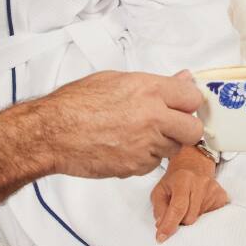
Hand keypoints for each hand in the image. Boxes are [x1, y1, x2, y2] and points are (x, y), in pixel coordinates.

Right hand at [34, 69, 203, 179]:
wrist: (52, 133)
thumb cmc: (75, 104)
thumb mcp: (115, 80)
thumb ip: (154, 83)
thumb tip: (182, 79)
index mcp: (148, 89)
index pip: (193, 97)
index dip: (188, 103)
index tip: (182, 106)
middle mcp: (152, 116)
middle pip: (194, 129)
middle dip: (184, 129)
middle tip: (169, 126)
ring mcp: (146, 144)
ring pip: (173, 149)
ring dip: (162, 144)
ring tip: (137, 135)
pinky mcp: (136, 166)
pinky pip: (152, 165)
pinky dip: (143, 159)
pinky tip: (124, 147)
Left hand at [151, 146, 228, 242]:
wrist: (194, 164)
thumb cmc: (175, 179)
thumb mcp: (160, 190)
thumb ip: (159, 208)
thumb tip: (161, 225)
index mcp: (183, 179)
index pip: (177, 207)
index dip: (169, 224)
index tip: (161, 237)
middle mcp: (200, 183)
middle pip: (189, 217)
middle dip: (180, 220)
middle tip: (177, 211)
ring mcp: (213, 189)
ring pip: (200, 219)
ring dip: (191, 217)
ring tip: (188, 204)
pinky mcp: (222, 196)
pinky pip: (210, 216)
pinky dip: (202, 215)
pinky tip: (198, 203)